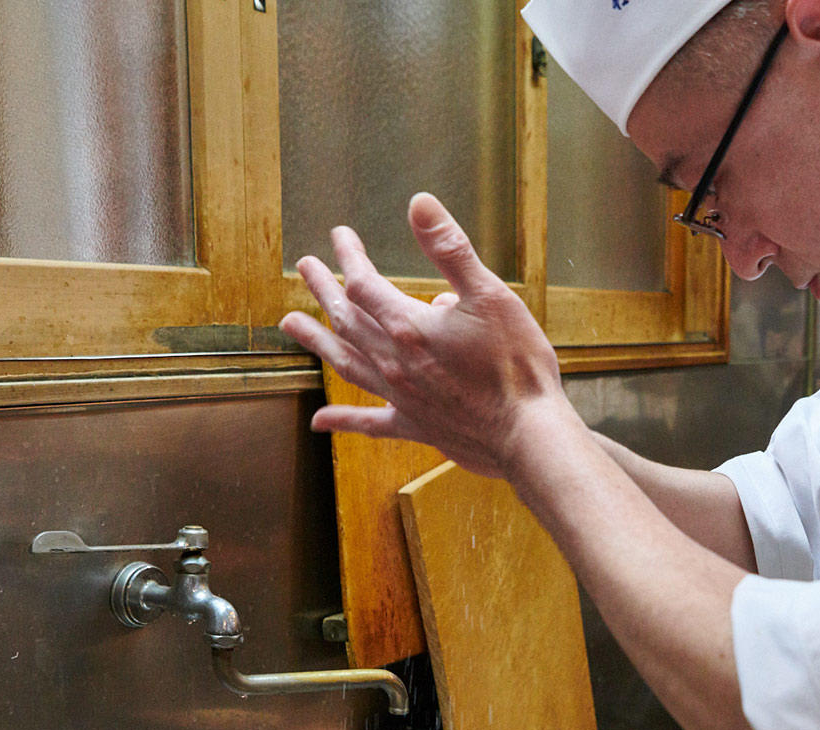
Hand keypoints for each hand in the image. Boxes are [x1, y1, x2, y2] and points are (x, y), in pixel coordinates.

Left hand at [282, 192, 566, 478]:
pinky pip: (371, 423)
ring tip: (290, 324)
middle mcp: (394, 362)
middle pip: (346, 319)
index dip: (349, 257)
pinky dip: (344, 420)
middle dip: (324, 289)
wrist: (528, 435)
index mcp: (408, 327)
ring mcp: (401, 397)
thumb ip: (450, 250)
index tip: (340, 236)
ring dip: (317, 340)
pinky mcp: (416, 426)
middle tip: (305, 267)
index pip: (364, 283)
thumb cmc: (516, 366)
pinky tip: (320, 421)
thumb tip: (419, 205)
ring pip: (346, 363)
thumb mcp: (490, 295)